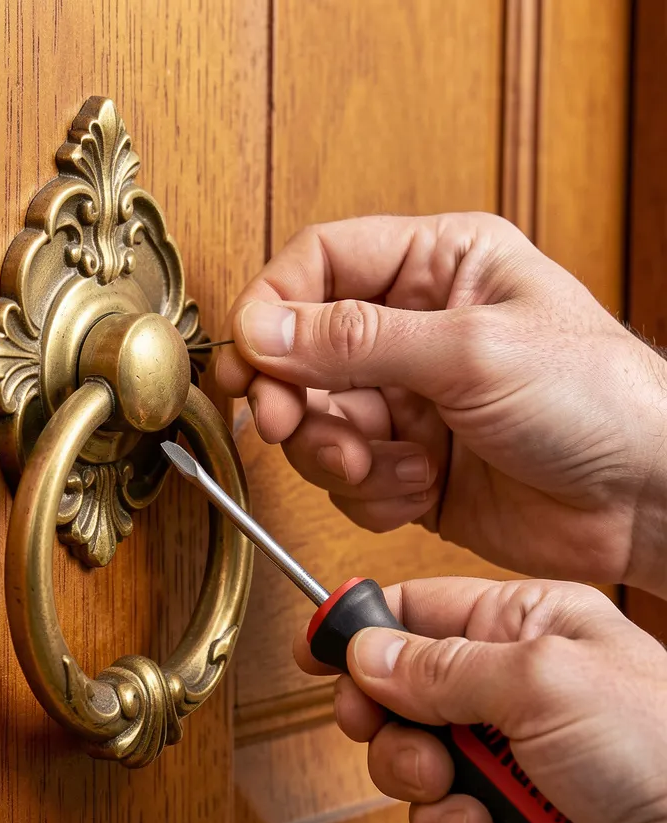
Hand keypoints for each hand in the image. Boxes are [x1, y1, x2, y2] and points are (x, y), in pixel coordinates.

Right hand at [216, 214, 666, 596]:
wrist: (646, 502)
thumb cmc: (598, 400)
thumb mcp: (472, 353)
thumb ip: (357, 340)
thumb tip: (264, 329)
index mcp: (437, 267)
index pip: (318, 265)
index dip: (271, 308)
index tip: (250, 359)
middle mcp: (413, 330)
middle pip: (301, 351)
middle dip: (292, 396)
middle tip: (285, 424)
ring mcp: (407, 401)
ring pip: (315, 422)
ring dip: (335, 453)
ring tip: (382, 464)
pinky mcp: (406, 464)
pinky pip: (345, 478)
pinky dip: (369, 492)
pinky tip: (419, 489)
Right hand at [300, 576, 666, 822]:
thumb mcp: (542, 685)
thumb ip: (440, 666)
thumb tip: (365, 652)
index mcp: (525, 631)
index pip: (414, 616)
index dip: (358, 635)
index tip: (313, 656)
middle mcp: (516, 696)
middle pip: (402, 706)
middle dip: (398, 742)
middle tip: (424, 757)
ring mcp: (520, 768)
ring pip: (424, 785)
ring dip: (441, 811)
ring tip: (483, 816)